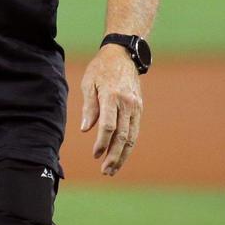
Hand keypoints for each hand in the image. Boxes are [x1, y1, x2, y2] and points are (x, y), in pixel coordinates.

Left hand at [80, 43, 143, 176]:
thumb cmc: (101, 68)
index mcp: (111, 96)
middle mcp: (126, 103)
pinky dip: (128, 145)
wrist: (123, 54)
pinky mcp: (139, 108)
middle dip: (114, 156)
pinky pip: (135, 131)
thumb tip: (86, 129)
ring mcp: (135, 106)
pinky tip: (121, 155)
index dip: (102, 143)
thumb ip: (89, 106)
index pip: (109, 126)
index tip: (95, 154)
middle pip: (122, 136)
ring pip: (131, 137)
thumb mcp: (88, 82)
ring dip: (123, 155)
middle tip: (105, 171)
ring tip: (113, 169)